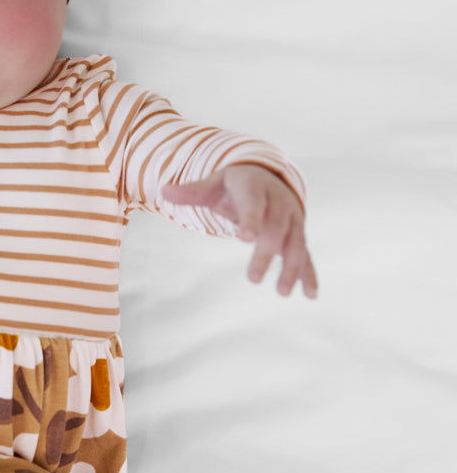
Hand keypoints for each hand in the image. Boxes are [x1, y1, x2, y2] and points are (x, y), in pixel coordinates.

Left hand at [160, 165, 317, 298]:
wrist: (267, 177)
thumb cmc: (234, 186)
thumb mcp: (213, 185)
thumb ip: (191, 192)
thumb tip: (162, 192)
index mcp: (255, 188)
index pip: (253, 203)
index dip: (251, 219)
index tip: (245, 238)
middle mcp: (279, 202)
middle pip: (276, 228)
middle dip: (266, 253)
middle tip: (253, 279)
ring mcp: (292, 220)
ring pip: (295, 244)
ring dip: (291, 268)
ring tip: (282, 292)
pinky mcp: (298, 235)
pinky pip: (306, 255)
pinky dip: (309, 274)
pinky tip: (310, 295)